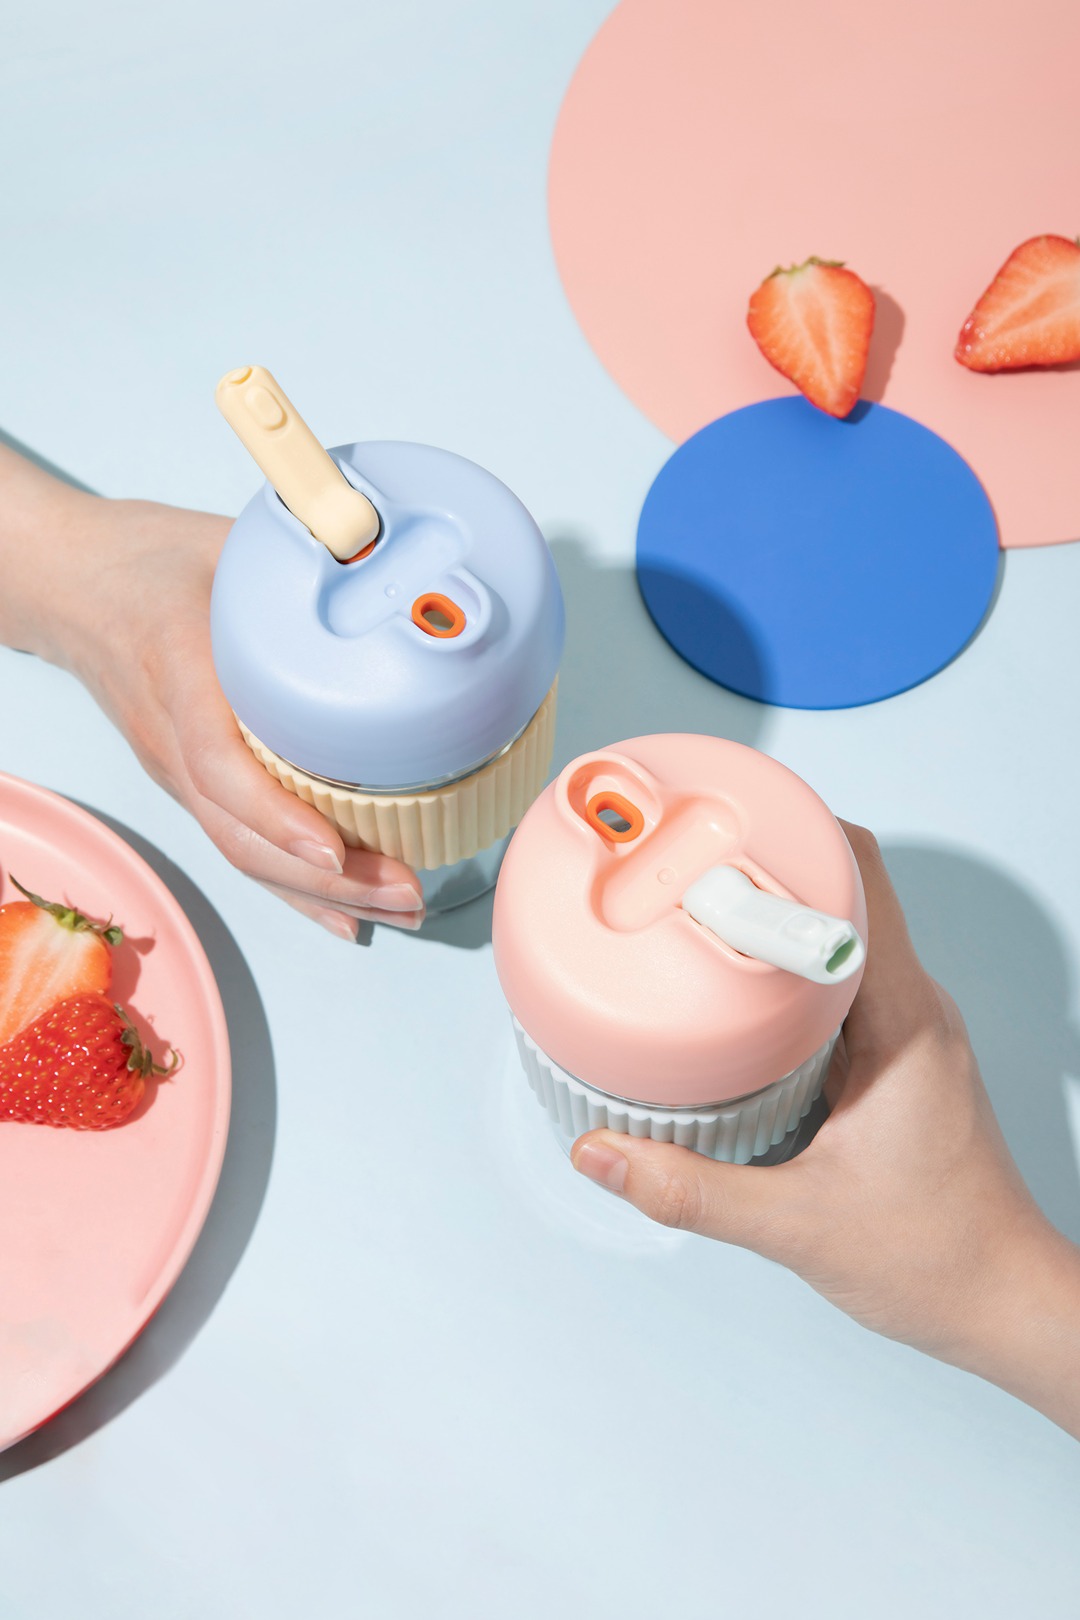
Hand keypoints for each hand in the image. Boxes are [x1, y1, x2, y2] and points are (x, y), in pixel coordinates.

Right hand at [0, 450, 422, 935]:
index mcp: (180, 672)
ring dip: (321, 895)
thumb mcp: (225, 542)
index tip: (333, 848)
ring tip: (400, 912)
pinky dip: (292, 888)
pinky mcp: (189, 784)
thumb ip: (303, 553)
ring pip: (242, 852)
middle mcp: (174, 739)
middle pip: (241, 833)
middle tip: (407, 894)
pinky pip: (240, 845)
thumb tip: (393, 566)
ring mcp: (177, 771)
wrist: (73, 585)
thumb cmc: (150, 560)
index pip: (220, 765)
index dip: (277, 816)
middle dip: (327, 880)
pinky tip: (344, 915)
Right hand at [571, 823, 1079, 1437]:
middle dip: (767, 871)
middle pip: (847, 893)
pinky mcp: (900, 1059)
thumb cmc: (937, 1260)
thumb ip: (688, 1189)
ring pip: (844, 940)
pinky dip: (790, 977)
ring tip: (700, 926)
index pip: (860, 880)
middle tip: (688, 876)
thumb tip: (603, 1154)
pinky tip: (738, 1004)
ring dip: (778, 925)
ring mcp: (912, 1032)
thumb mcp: (797, 1227)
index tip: (720, 833)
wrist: (1003, 1303)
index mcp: (904, 1020)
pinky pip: (843, 985)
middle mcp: (916, 1009)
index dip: (793, 836)